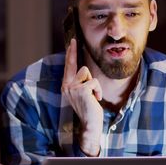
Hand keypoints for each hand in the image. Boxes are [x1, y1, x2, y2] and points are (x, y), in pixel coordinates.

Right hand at [61, 39, 102, 155]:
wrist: (90, 125)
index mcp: (66, 86)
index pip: (68, 67)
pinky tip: (96, 99)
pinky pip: (94, 81)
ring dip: (94, 84)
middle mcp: (66, 86)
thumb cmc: (89, 109)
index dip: (70, 53)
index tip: (72, 41)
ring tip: (93, 96)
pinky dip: (98, 90)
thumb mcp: (83, 94)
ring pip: (87, 72)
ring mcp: (72, 88)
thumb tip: (84, 70)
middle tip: (74, 39)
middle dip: (76, 56)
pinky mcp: (81, 90)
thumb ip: (80, 82)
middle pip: (77, 66)